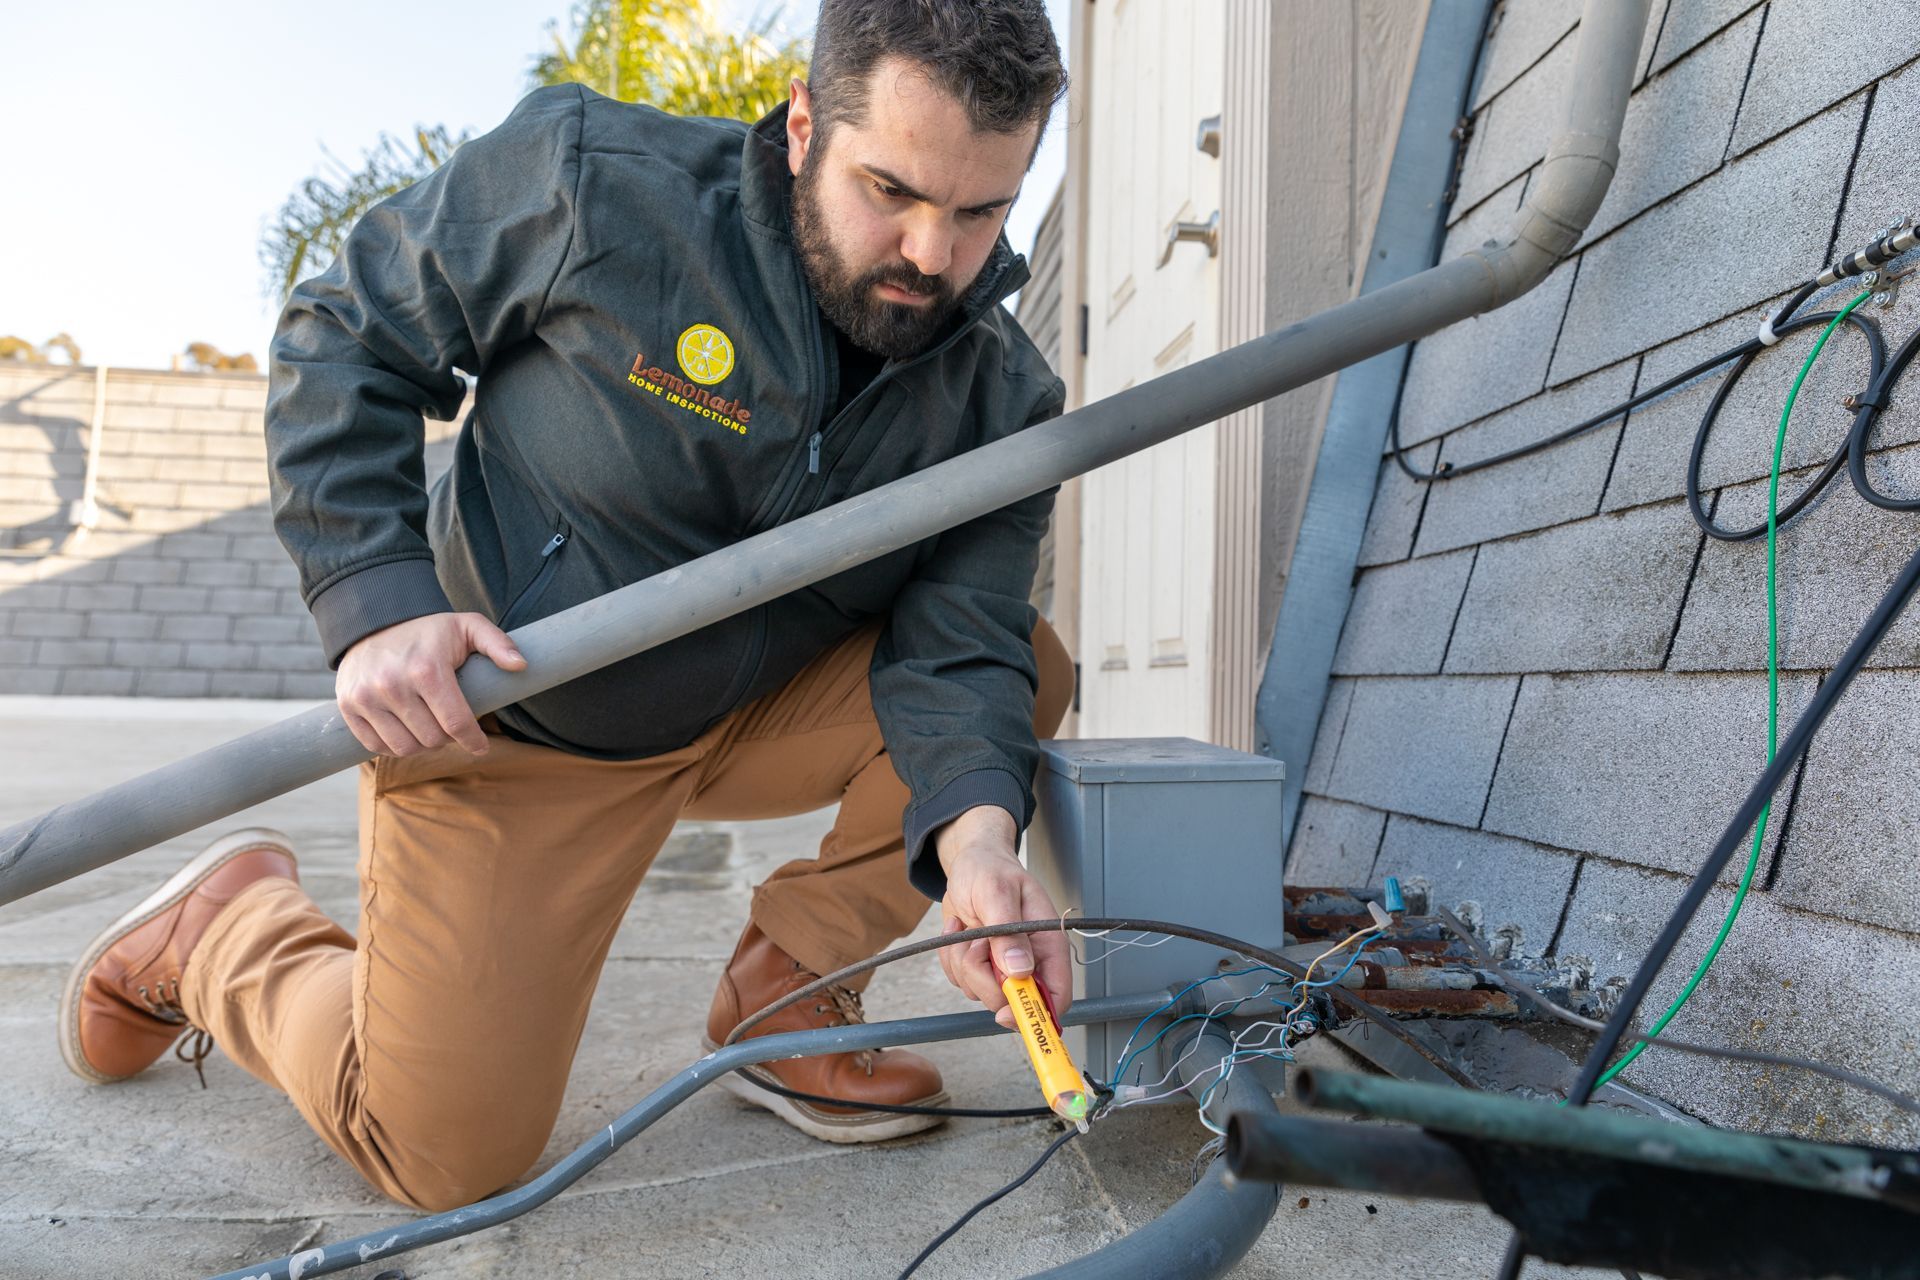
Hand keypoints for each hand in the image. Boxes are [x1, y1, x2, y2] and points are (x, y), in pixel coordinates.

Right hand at [336, 612, 526, 756]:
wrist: (373, 620)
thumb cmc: (428, 630)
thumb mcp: (467, 626)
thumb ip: (497, 643)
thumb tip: (521, 665)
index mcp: (427, 669)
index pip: (456, 724)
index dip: (473, 740)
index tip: (481, 746)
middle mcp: (392, 685)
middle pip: (432, 740)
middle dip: (447, 737)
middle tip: (449, 723)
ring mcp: (366, 697)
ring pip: (404, 748)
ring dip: (422, 744)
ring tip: (429, 726)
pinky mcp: (348, 706)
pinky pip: (376, 746)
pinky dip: (394, 745)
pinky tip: (405, 729)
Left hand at [934, 805, 1071, 1029]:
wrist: (970, 864)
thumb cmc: (990, 870)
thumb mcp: (996, 892)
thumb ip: (1007, 932)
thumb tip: (1019, 971)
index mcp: (1048, 944)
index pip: (1057, 995)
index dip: (1036, 1013)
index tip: (1005, 1013)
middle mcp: (1030, 961)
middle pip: (1010, 1001)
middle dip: (983, 976)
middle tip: (976, 941)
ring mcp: (1003, 968)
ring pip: (978, 991)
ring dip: (963, 962)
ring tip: (968, 927)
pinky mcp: (980, 968)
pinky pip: (959, 980)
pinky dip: (951, 959)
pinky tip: (960, 932)